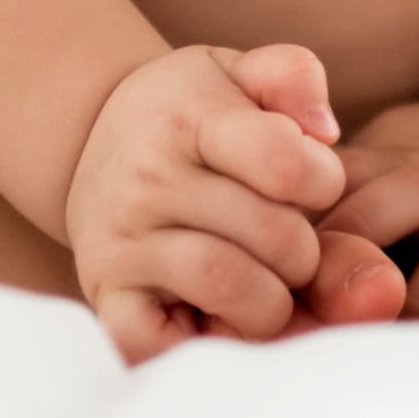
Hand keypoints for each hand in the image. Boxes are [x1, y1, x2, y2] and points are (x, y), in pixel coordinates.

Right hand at [65, 42, 353, 362]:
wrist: (92, 145)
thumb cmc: (191, 116)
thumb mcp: (238, 73)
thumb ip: (293, 76)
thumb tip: (325, 131)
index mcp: (188, 116)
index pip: (287, 163)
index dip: (323, 179)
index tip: (308, 181)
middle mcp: (146, 179)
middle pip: (277, 237)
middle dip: (307, 250)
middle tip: (289, 243)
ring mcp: (122, 242)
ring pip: (233, 287)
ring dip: (275, 300)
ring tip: (266, 282)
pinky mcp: (107, 297)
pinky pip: (169, 343)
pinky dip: (215, 342)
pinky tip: (225, 318)